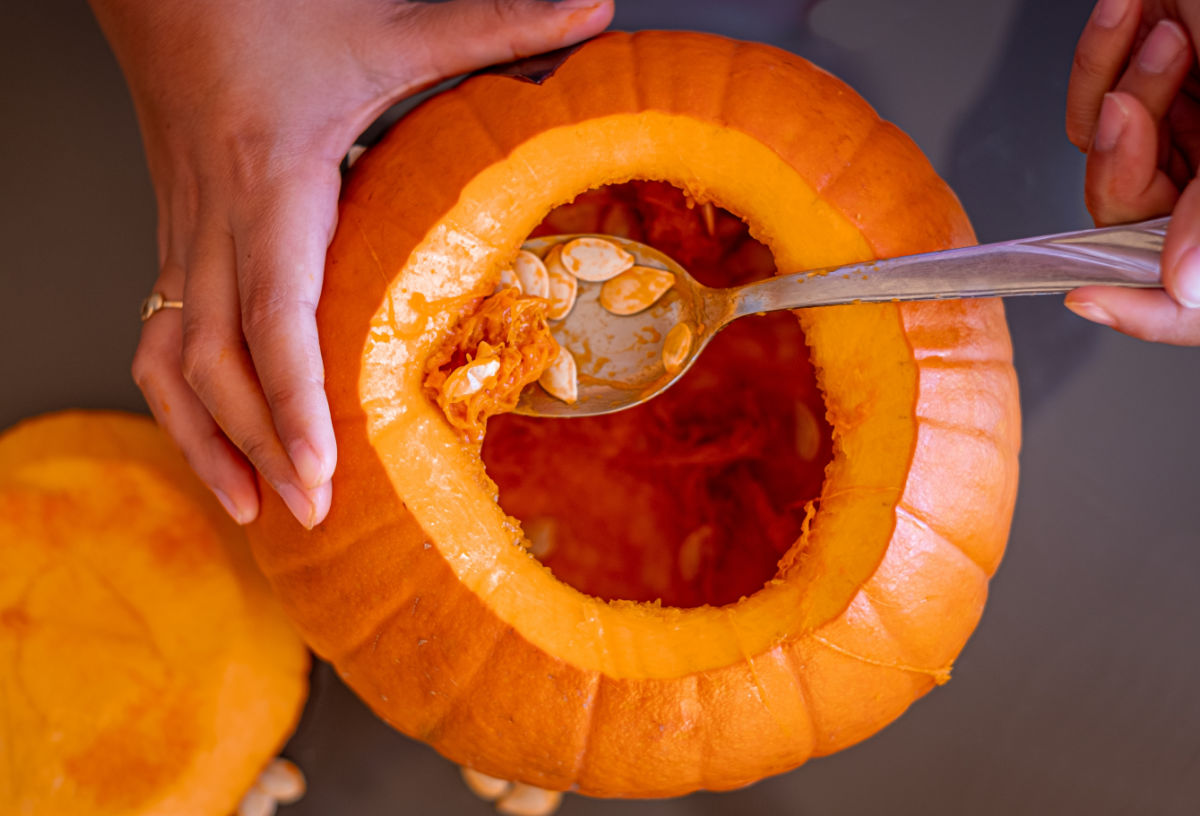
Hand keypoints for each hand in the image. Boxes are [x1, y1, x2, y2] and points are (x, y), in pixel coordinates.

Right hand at [90, 0, 612, 526]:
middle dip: (261, 445)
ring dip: (206, 443)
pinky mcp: (173, 247)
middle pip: (216, 359)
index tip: (320, 470)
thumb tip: (593, 4)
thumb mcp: (387, 29)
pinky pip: (157, 343)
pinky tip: (214, 450)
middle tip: (313, 515)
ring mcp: (182, 241)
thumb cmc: (273, 17)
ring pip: (168, 363)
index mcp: (272, 182)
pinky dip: (180, 409)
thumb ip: (490, 26)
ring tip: (255, 511)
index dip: (292, 400)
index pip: (272, 313)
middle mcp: (215, 225)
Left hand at [1066, 0, 1199, 344]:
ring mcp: (1183, 129)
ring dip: (1123, 89)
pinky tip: (1134, 14)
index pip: (1193, 296)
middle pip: (1131, 217)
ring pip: (1104, 156)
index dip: (1145, 310)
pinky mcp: (1145, 87)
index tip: (1086, 299)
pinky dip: (1100, 59)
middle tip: (1129, 105)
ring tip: (1169, 38)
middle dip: (1122, 157)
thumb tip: (1187, 287)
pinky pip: (1089, 104)